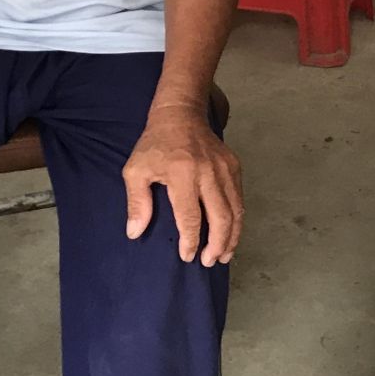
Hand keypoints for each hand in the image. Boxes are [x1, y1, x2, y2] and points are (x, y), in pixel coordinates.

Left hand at [123, 104, 243, 266]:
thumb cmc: (155, 144)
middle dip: (217, 245)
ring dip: (232, 237)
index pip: (191, 216)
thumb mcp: (135, 170)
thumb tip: (135, 233)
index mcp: (182, 173)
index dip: (191, 240)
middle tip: (208, 261)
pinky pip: (240, 198)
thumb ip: (136, 202)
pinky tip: (231, 234)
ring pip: (236, 210)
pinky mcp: (234, 166)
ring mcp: (224, 168)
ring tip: (224, 255)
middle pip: (221, 217)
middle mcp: (208, 171)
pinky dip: (238, 219)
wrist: (180, 114)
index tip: (187, 256)